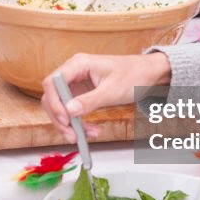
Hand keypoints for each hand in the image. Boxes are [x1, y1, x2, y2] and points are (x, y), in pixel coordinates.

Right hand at [41, 53, 172, 141]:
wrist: (148, 74)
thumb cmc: (133, 75)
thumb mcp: (112, 91)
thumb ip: (89, 101)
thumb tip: (69, 110)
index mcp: (79, 64)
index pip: (53, 82)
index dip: (54, 102)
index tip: (65, 120)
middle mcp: (74, 72)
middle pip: (52, 96)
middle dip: (59, 117)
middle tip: (71, 134)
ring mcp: (77, 82)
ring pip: (60, 105)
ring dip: (68, 123)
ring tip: (83, 136)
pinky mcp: (81, 93)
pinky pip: (71, 109)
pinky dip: (77, 122)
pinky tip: (89, 130)